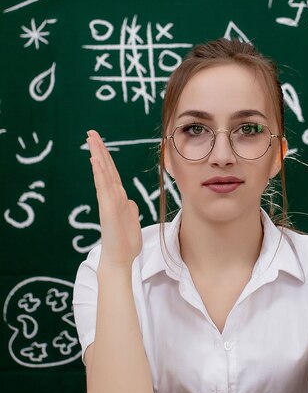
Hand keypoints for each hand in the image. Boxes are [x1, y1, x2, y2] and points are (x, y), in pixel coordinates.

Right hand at [87, 130, 141, 266]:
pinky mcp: (108, 209)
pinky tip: (95, 160)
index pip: (112, 173)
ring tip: (91, 139)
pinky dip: (100, 173)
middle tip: (90, 133)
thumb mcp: (132, 222)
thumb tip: (130, 202)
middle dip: (99, 150)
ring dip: (98, 155)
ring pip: (103, 174)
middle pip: (105, 168)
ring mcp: (109, 202)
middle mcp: (112, 197)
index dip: (106, 157)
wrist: (120, 260)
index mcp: (118, 198)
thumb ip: (130, 210)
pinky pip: (104, 187)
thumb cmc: (125, 243)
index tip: (99, 142)